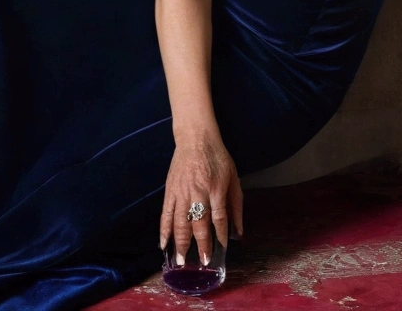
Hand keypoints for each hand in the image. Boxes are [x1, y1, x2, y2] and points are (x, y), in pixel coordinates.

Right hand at [159, 132, 243, 265]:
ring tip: (181, 260)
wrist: (196, 138)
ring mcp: (181, 192)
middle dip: (201, 244)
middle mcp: (198, 192)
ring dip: (180, 243)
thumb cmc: (218, 158)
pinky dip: (164, 229)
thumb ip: (236, 204)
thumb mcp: (233, 178)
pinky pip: (165, 213)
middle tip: (202, 262)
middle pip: (198, 223)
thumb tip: (238, 230)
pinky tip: (163, 243)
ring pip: (179, 222)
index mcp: (216, 188)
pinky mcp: (170, 191)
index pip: (218, 217)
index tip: (220, 250)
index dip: (219, 235)